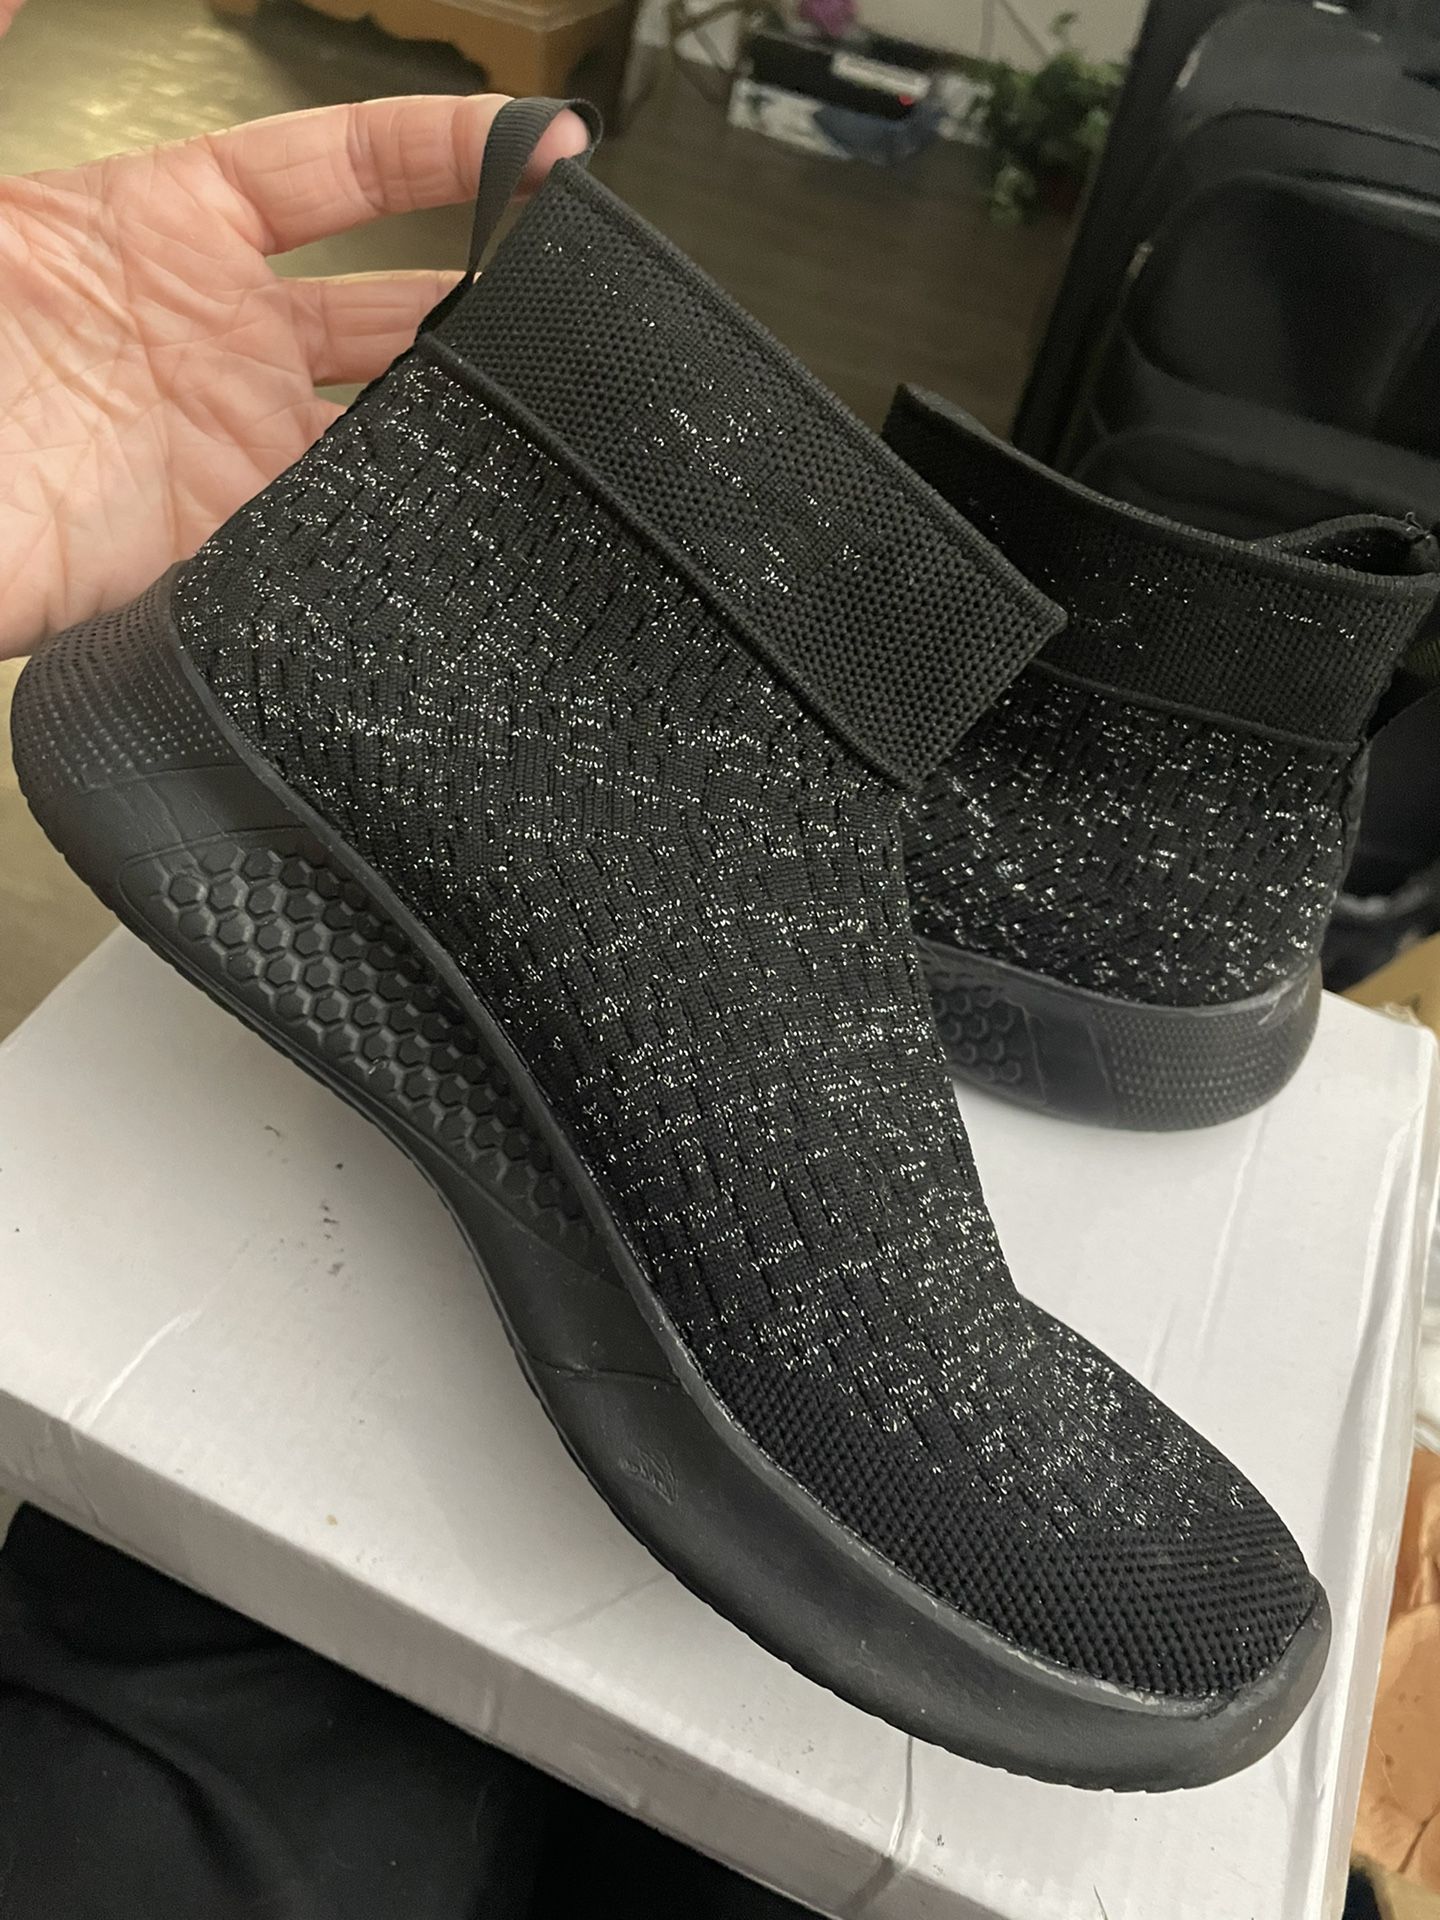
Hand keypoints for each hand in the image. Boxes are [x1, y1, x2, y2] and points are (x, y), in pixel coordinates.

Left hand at [0, 93, 586, 658]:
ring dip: (461, 405)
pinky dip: (404, 512)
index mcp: (163, 224)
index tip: (540, 139)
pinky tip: (456, 492)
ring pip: (389, 420)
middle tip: (572, 283)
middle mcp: (214, 335)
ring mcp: (228, 445)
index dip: (443, 148)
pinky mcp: (225, 543)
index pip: (340, 171)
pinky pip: (342, 525)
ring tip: (546, 392)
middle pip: (392, 300)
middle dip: (487, 287)